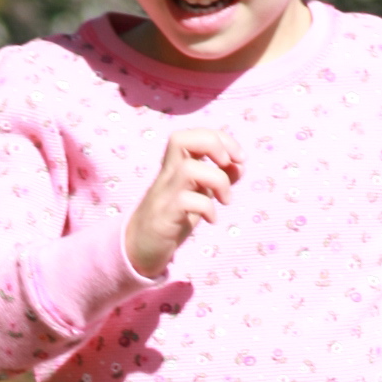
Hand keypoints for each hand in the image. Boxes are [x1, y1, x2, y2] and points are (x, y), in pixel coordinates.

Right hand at [124, 127, 240, 276]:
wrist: (141, 247)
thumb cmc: (173, 218)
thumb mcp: (199, 194)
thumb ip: (219, 179)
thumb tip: (240, 165)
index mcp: (176, 165)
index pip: (193, 135)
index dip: (220, 138)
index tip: (238, 157)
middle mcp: (168, 174)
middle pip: (181, 139)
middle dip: (213, 144)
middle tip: (229, 164)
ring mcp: (164, 194)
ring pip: (188, 169)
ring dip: (217, 180)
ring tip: (226, 200)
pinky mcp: (164, 216)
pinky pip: (186, 202)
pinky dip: (208, 209)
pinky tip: (212, 219)